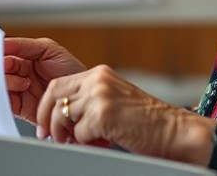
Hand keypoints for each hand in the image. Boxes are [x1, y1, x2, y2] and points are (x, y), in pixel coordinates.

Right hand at [4, 37, 86, 122]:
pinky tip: (17, 93)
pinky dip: (5, 99)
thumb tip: (2, 43)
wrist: (82, 96)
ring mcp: (19, 90)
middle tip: (8, 67)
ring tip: (24, 83)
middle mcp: (19, 74)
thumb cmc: (71, 70)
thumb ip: (24, 45)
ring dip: (7, 83)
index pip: (3, 54)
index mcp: (23, 58)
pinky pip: (5, 103)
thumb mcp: (48, 49)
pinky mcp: (20, 108)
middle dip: (1, 68)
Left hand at [36, 65, 202, 157]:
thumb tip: (60, 115)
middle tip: (50, 136)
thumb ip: (89, 100)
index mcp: (100, 74)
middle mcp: (98, 79)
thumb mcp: (114, 100)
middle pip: (54, 96)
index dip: (46, 105)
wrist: (172, 130)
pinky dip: (85, 143)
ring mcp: (100, 95)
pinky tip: (101, 142)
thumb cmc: (146, 121)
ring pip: (62, 116)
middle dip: (47, 119)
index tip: (44, 123)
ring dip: (66, 134)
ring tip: (80, 142)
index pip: (58, 84)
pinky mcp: (103, 114)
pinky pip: (78, 133)